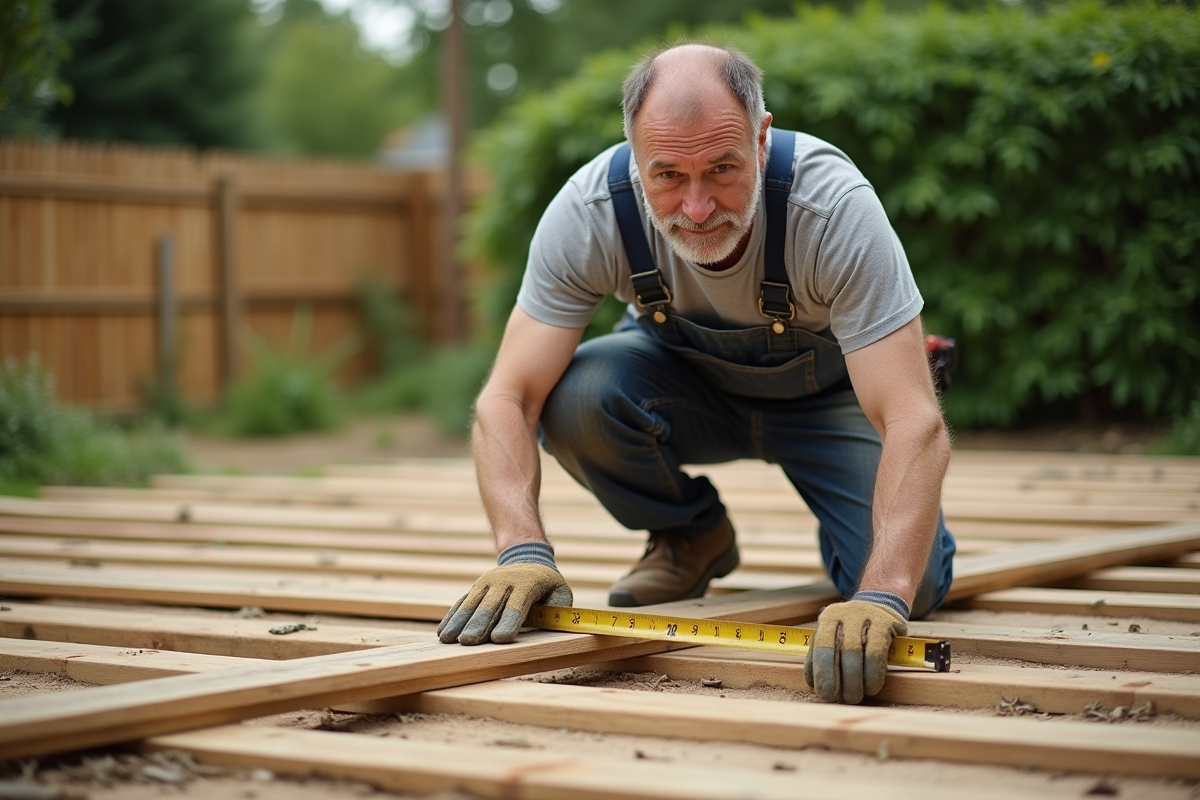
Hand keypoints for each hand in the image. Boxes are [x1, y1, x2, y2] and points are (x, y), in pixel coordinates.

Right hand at [437, 562, 572, 644]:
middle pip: (490, 605)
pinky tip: (443, 632)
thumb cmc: (548, 585)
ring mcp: (487, 583)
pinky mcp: (476, 588)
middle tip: (468, 641)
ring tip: (448, 639)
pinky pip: (463, 603)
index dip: (509, 622)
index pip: (518, 604)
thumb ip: (557, 610)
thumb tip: (550, 626)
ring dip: (459, 622)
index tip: (500, 639)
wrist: (528, 558)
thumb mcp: (560, 592)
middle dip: (479, 624)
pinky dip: (452, 617)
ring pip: (472, 604)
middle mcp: (504, 581)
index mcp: (528, 583)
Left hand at [804, 597, 906, 703]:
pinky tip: (872, 687)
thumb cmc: (852, 630)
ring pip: (855, 652)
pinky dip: (872, 673)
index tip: (825, 694)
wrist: (880, 604)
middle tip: (843, 698)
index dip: (822, 673)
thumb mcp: (835, 635)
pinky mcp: (885, 622)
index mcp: (828, 618)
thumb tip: (814, 684)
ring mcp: (865, 616)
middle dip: (838, 680)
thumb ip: (823, 655)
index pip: (820, 647)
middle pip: (837, 650)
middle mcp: (844, 614)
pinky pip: (876, 652)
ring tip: (856, 696)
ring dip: (854, 680)